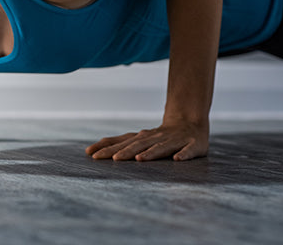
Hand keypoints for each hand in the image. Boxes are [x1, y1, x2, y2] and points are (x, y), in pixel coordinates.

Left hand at [85, 120, 208, 161]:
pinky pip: (188, 150)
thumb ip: (118, 144)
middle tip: (113, 159)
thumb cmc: (159, 135)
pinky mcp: (192, 145)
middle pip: (138, 145)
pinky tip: (177, 159)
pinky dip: (183, 154)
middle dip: (125, 152)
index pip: (121, 142)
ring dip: (150, 153)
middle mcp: (155, 138)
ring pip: (161, 147)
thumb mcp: (138, 138)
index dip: (107, 148)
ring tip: (139, 158)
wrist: (190, 123)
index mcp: (142, 137)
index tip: (92, 154)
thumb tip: (90, 151)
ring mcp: (174, 141)